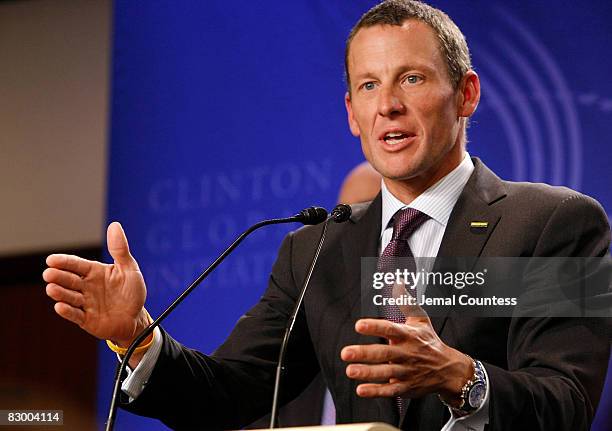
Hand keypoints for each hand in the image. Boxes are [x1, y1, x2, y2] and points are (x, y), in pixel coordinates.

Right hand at [43, 222, 148, 346]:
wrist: (136, 318)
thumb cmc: (131, 292)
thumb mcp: (129, 268)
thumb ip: (120, 249)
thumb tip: (114, 225)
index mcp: (94, 272)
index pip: (76, 265)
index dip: (64, 262)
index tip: (51, 259)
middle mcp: (86, 287)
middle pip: (69, 280)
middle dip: (58, 277)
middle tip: (48, 273)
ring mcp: (85, 303)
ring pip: (69, 297)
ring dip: (60, 293)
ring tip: (51, 288)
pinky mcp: (87, 320)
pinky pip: (76, 315)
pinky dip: (67, 311)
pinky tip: (60, 306)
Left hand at [340, 314, 471, 405]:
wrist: (448, 369)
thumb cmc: (429, 342)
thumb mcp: (420, 320)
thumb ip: (405, 302)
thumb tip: (397, 282)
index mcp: (409, 335)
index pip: (390, 329)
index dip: (374, 327)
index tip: (359, 325)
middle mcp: (407, 353)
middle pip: (384, 353)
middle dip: (364, 353)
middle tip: (345, 352)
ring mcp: (406, 371)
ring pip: (385, 373)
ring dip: (367, 372)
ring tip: (350, 370)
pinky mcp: (406, 387)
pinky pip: (390, 390)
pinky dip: (376, 391)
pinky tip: (361, 389)